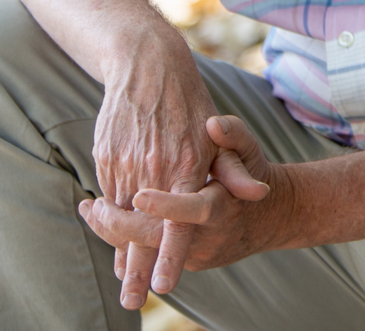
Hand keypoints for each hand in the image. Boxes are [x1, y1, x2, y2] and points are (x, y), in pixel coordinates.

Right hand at [91, 36, 267, 306]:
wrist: (146, 64)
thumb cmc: (190, 103)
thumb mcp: (219, 135)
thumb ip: (235, 169)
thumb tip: (258, 194)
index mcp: (186, 164)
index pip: (179, 220)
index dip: (170, 254)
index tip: (166, 286)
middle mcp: (154, 166)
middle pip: (142, 228)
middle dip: (136, 268)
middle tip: (133, 300)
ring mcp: (126, 161)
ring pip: (121, 214)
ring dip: (121, 245)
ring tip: (123, 278)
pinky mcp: (106, 154)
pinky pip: (108, 193)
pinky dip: (110, 216)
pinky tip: (113, 233)